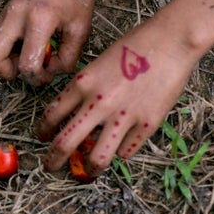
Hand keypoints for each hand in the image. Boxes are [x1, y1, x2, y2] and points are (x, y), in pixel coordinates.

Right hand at [0, 0, 96, 86]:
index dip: (38, 78)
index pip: (26, 65)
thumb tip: (54, 71)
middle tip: (28, 66)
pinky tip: (23, 44)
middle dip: (7, 72)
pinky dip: (2, 49)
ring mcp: (6, 12)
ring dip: (0, 61)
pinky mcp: (4, 11)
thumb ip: (68, 56)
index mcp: (39, 19)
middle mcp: (15, 16)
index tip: (50, 73)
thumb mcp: (81, 26)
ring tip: (23, 56)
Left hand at [37, 15, 199, 177]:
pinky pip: (127, 151)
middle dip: (52, 161)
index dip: (43, 132)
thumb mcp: (99, 64)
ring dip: (89, 169)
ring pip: (96, 159)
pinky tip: (122, 147)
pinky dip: (122, 152)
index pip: (51, 116)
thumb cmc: (135, 47)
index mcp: (82, 84)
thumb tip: (78, 118)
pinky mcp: (147, 125)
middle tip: (50, 167)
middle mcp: (98, 103)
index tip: (43, 138)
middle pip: (64, 144)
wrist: (170, 41)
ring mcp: (122, 117)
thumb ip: (85, 90)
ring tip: (89, 171)